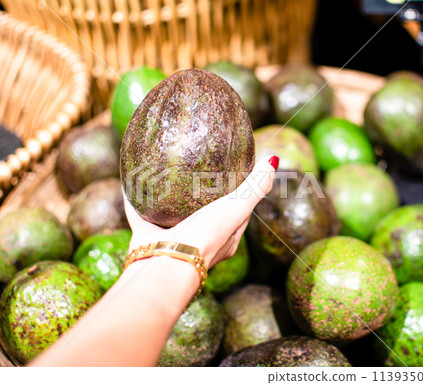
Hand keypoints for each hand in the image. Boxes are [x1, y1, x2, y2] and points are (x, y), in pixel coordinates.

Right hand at [123, 156, 277, 268]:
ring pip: (173, 216)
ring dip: (172, 199)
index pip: (239, 213)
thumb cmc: (206, 238)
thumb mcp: (236, 209)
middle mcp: (201, 241)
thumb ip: (255, 187)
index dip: (242, 195)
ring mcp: (174, 240)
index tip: (238, 175)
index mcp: (226, 238)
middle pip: (207, 213)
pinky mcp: (148, 237)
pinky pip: (141, 215)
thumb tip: (273, 160)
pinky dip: (137, 200)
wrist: (165, 265)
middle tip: (202, 171)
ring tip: (170, 174)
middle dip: (206, 196)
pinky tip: (133, 181)